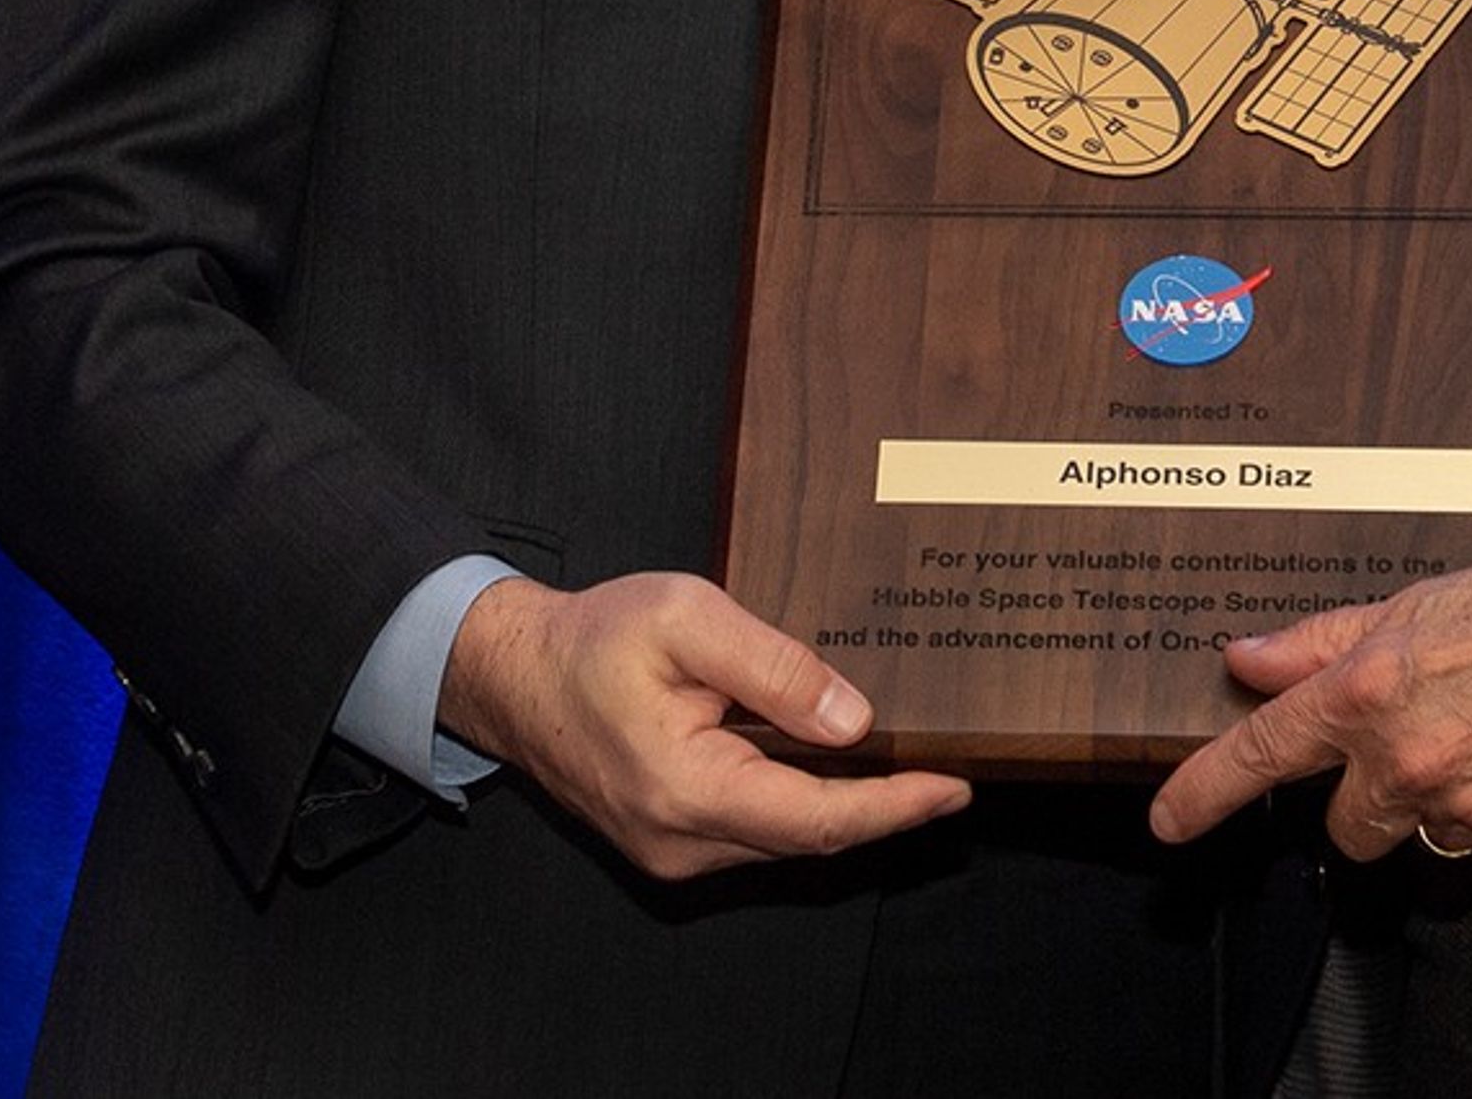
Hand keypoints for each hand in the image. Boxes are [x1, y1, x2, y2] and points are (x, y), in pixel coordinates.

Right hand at [439, 571, 969, 879]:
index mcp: (689, 791)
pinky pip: (756, 830)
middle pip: (813, 838)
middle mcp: (683, 840)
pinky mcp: (672, 840)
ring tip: (907, 760)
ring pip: (786, 839)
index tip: (955, 785)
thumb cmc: (594, 640)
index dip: (896, 806)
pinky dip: (804, 802)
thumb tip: (855, 721)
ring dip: (847, 806)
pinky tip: (835, 763)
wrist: (515, 675)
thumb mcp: (690, 620)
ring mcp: (675, 850)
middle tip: (951, 764)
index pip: (821, 819)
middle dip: (886, 808)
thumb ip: (775, 669)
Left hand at [1148, 541, 1471, 860]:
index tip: (1169, 821)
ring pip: (1426, 837)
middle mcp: (1411, 764)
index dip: (1205, 793)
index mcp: (1370, 698)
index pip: (1263, 756)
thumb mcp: (1412, 604)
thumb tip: (1248, 659)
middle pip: (1349, 831)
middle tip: (1413, 745)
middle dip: (1367, 800)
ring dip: (1439, 804)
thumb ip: (1321, 641)